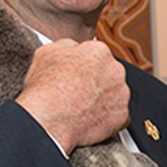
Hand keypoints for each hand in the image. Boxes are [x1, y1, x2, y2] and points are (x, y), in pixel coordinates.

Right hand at [16, 39, 128, 154]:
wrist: (46, 121)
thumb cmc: (44, 89)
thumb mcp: (47, 52)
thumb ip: (67, 45)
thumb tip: (74, 48)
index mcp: (99, 51)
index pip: (96, 55)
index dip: (84, 67)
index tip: (76, 76)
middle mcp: (115, 70)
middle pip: (108, 74)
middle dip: (96, 82)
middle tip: (78, 92)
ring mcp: (121, 94)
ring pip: (114, 94)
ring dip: (102, 99)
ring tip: (81, 108)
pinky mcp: (122, 116)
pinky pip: (116, 115)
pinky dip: (106, 118)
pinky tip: (89, 119)